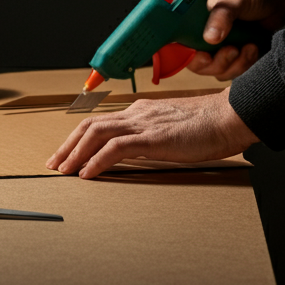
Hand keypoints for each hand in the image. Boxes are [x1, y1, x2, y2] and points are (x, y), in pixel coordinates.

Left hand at [45, 89, 257, 178]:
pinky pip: (116, 148)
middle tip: (54, 163)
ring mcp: (143, 123)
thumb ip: (153, 137)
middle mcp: (136, 113)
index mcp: (140, 111)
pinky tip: (88, 173)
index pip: (101, 122)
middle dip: (68, 145)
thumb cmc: (209, 125)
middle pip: (90, 125)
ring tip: (63, 170)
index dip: (79, 137)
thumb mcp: (173, 130)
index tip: (67, 153)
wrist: (230, 116)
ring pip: (96, 133)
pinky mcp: (153, 137)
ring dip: (75, 153)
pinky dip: (97, 160)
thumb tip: (138, 151)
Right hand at [186, 0, 284, 79]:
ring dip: (234, 64)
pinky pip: (235, 71)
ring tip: (247, 46)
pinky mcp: (237, 56)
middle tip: (231, 50)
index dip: (186, 54)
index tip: (202, 56)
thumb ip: (221, 16)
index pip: (180, 42)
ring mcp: (220, 47)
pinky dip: (245, 64)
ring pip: (217, 71)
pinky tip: (253, 47)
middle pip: (198, 64)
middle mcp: (204, 35)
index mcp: (195, 19)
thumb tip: (209, 38)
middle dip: (216, 63)